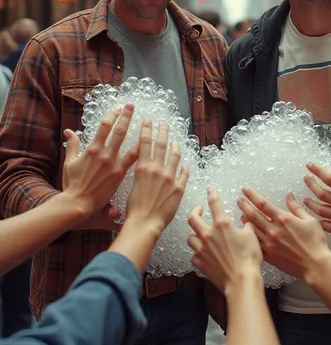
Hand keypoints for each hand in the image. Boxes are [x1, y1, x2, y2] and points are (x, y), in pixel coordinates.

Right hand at [62, 103, 138, 228]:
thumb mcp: (69, 162)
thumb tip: (68, 131)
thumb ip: (72, 145)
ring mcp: (113, 163)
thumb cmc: (72, 184)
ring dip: (137, 130)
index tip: (118, 108)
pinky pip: (133, 159)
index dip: (112, 115)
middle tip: (132, 105)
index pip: (104, 126)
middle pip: (118, 130)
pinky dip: (140, 150)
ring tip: (146, 121)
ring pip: (128, 143)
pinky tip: (149, 143)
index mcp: (92, 148)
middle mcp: (104, 153)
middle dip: (126, 116)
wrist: (78, 203)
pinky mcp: (120, 174)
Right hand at [125, 122, 188, 236]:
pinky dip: (185, 167)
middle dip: (162, 132)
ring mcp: (170, 178)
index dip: (146, 129)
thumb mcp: (130, 187)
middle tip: (164, 124)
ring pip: (174, 156)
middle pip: (161, 145)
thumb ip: (138, 175)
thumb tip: (140, 169)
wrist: (144, 224)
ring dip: (175, 146)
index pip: (145, 143)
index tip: (148, 121)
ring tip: (175, 141)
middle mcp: (157, 169)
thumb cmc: (133, 210)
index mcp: (143, 168)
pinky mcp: (179, 188)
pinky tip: (186, 164)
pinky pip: (184, 174)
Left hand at [187, 188, 261, 293]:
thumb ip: (247, 227)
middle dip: (194, 211)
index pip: (214, 203)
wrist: (241, 280)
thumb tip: (247, 222)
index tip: (210, 189)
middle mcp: (209, 234)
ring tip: (199, 232)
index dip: (212, 194)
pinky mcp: (201, 263)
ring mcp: (202, 249)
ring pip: (190, 237)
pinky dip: (197, 253)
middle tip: (199, 210)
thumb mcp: (252, 237)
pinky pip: (194, 256)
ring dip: (194, 233)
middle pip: (192, 218)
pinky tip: (202, 253)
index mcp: (222, 225)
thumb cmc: (248, 259)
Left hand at [237, 187, 330, 281]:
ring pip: (253, 230)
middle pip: (254, 215)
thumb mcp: (310, 220)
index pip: (263, 204)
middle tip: (238, 200)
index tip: (245, 190)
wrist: (315, 265)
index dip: (252, 196)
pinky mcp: (270, 256)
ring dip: (245, 221)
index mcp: (283, 219)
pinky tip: (248, 235)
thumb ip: (297, 208)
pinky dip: (251, 238)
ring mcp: (270, 244)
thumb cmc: (315, 243)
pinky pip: (256, 245)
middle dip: (245, 206)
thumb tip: (289, 196)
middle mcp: (273, 230)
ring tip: (240, 215)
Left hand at [303, 163, 330, 245]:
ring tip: (306, 199)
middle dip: (310, 184)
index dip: (317, 170)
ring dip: (311, 203)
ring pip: (321, 209)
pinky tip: (316, 218)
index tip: (310, 165)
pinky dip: (319, 221)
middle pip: (321, 192)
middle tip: (306, 179)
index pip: (329, 177)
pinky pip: (328, 226)